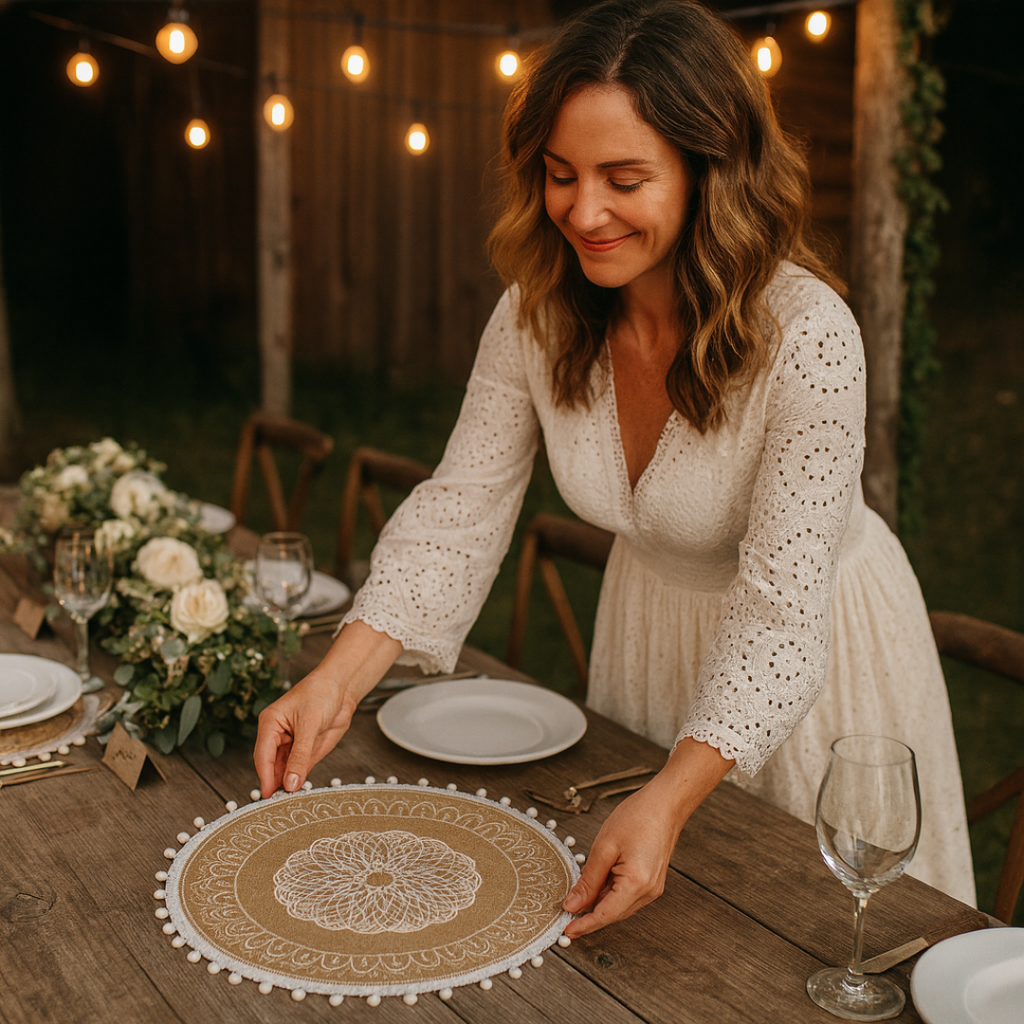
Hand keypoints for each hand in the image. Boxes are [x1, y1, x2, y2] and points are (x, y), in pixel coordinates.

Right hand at [253, 668, 357, 797]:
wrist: (342, 687)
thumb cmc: (321, 693)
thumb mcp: (310, 725)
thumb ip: (300, 756)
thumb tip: (290, 783)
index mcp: (270, 723)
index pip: (263, 756)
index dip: (265, 778)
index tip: (269, 797)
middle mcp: (277, 735)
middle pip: (271, 766)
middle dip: (275, 784)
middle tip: (279, 805)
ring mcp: (291, 744)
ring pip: (285, 770)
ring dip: (287, 785)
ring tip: (289, 802)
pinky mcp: (305, 749)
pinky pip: (299, 768)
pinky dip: (299, 780)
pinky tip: (300, 792)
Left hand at [562, 738, 732, 937]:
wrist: (665, 804)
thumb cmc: (638, 817)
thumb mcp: (604, 846)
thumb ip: (588, 879)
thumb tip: (573, 904)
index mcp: (636, 884)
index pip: (605, 915)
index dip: (584, 925)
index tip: (566, 931)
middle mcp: (648, 891)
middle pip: (612, 913)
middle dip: (589, 915)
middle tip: (565, 914)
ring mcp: (652, 888)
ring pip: (619, 906)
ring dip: (598, 904)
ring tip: (579, 895)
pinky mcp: (652, 881)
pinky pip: (626, 895)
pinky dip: (609, 894)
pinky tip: (597, 884)